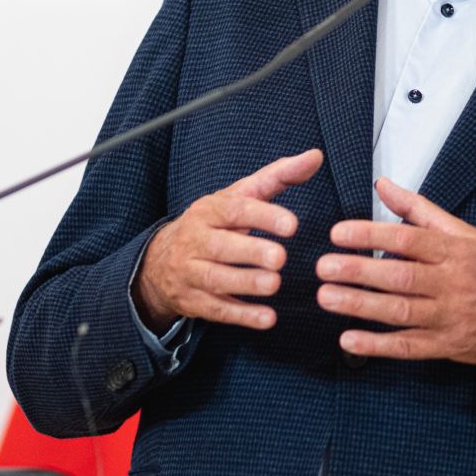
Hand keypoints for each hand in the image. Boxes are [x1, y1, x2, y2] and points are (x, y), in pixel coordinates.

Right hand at [133, 148, 321, 332]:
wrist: (160, 261)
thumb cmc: (215, 223)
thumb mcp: (240, 196)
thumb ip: (278, 177)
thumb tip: (315, 156)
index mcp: (209, 210)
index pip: (235, 210)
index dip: (263, 217)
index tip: (292, 225)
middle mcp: (196, 240)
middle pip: (221, 247)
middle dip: (250, 252)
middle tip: (280, 258)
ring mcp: (190, 272)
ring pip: (215, 279)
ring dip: (246, 283)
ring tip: (274, 284)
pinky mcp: (193, 301)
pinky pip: (216, 310)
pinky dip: (242, 315)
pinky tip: (268, 318)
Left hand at [314, 177, 475, 369]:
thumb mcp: (464, 233)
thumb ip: (420, 210)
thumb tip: (383, 184)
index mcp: (455, 251)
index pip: (408, 239)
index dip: (371, 235)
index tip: (339, 233)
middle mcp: (453, 283)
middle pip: (400, 276)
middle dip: (358, 270)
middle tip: (323, 266)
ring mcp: (450, 317)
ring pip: (400, 312)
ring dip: (360, 305)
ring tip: (326, 297)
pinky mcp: (447, 346)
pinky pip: (408, 346)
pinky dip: (377, 345)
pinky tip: (349, 340)